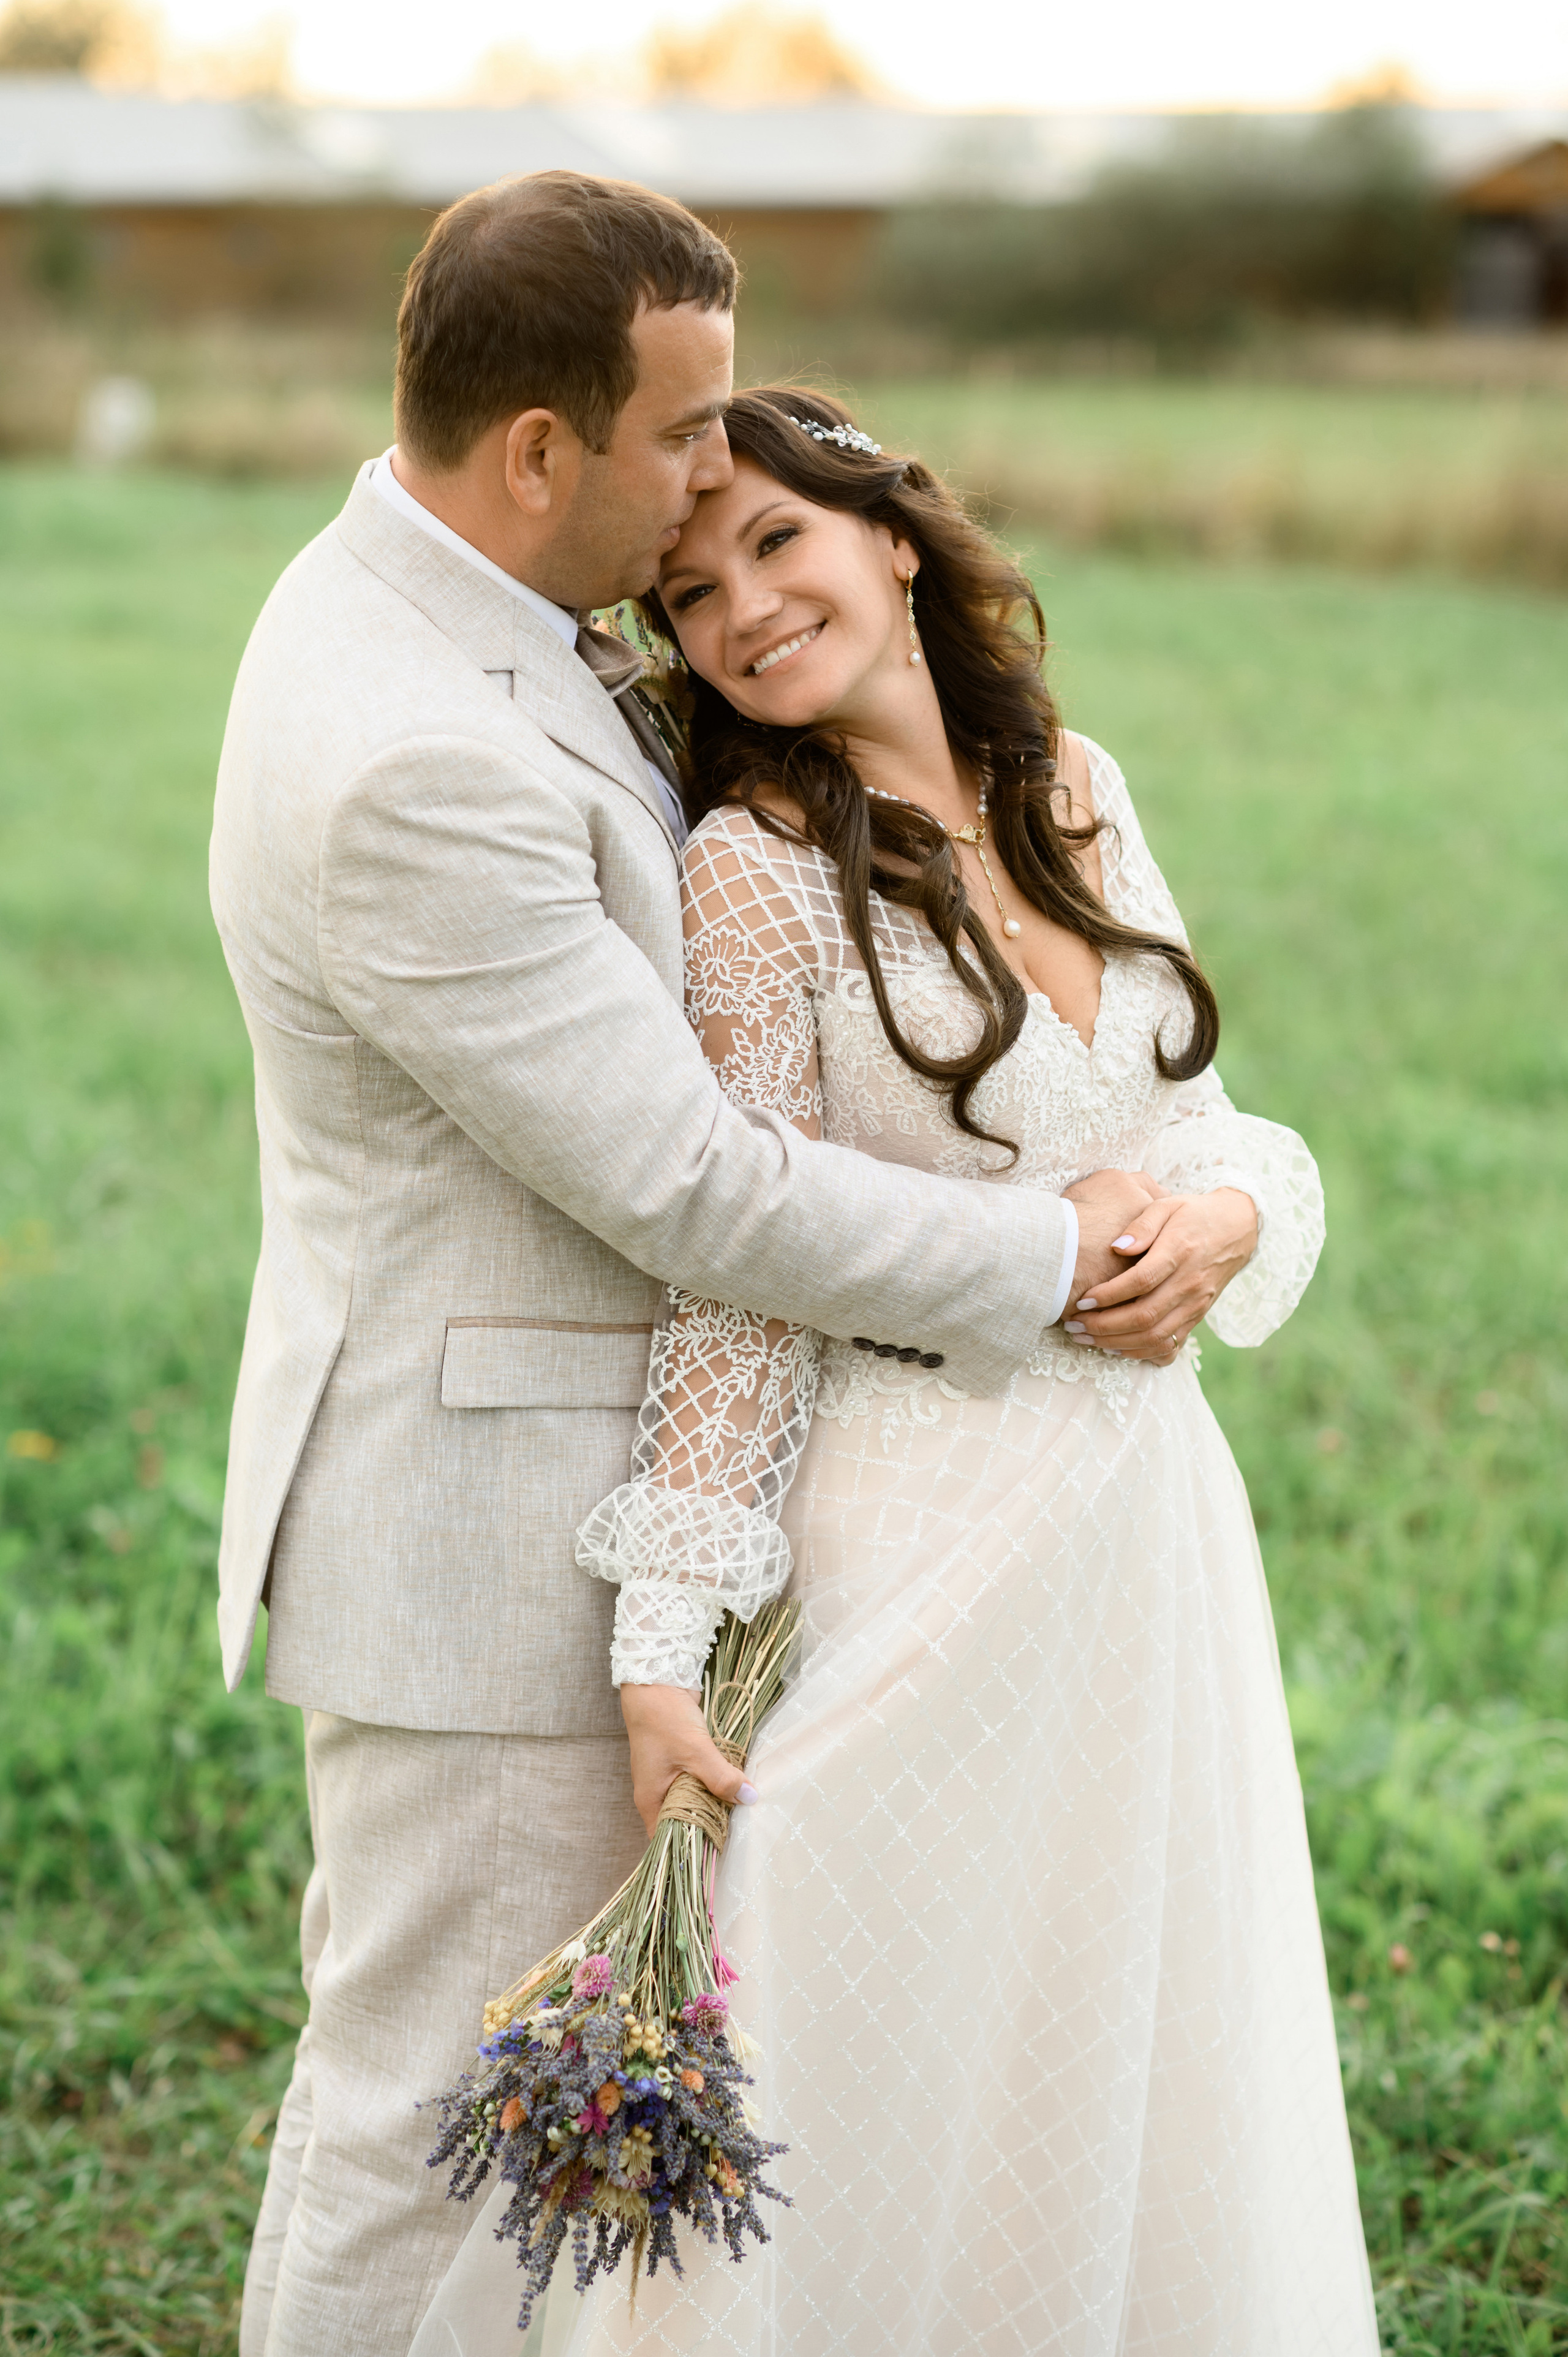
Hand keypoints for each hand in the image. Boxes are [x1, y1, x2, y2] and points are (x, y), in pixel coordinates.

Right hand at [620, 1683, 754, 1839]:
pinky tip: (735, 1783)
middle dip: (710, 1824)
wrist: (656, 1680)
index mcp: (651, 1800)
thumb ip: (721, 1778)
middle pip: (685, 1820)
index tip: (720, 1851)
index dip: (691, 1847)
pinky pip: (700, 1780)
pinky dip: (715, 1782)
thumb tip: (749, 1798)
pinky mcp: (681, 1760)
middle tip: (740, 1831)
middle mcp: (657, 1792)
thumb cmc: (664, 1719)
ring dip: (715, 1800)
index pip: (668, 1838)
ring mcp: (669, 1775)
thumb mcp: (695, 1751)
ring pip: (695, 1798)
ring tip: (743, 1810)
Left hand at [1065, 1187, 1257, 1363]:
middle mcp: (1190, 1283)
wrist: (1236, 1229)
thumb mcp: (1167, 1205)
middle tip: (1074, 1326)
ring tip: (1086, 1338)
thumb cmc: (1192, 1214)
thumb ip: (1141, 1224)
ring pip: (1156, 1337)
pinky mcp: (1198, 1317)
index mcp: (1179, 1252)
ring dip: (1117, 1343)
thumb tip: (1116, 1246)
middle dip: (1104, 1326)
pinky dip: (1142, 1353)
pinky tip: (1116, 1348)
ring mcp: (1196, 1304)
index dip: (1108, 1295)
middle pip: (1145, 1316)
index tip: (1081, 1300)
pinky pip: (1170, 1346)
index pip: (1141, 1282)